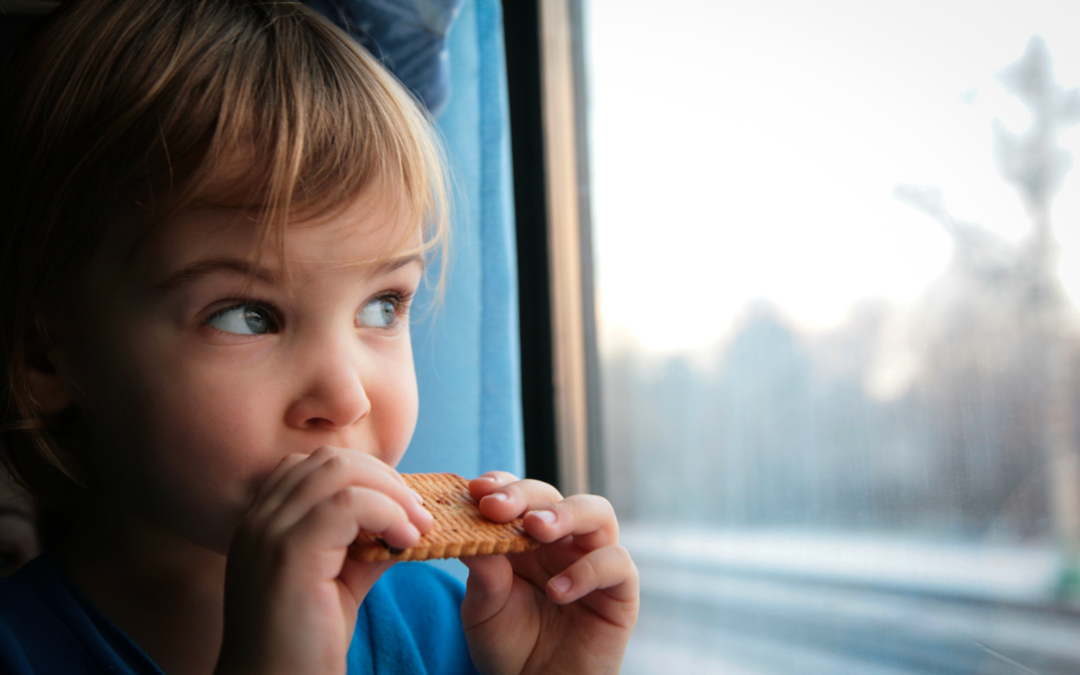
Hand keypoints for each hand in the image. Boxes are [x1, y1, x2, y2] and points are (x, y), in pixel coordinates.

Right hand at [214, 446, 433, 674]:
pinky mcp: (289, 553)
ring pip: (341, 472)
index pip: (314, 466)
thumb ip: (363, 543)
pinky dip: (388, 513)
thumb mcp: (339, 579)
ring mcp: (268, 533)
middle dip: (384, 478)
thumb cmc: (305, 643)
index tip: (399, 506)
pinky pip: (350, 503)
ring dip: (391, 494)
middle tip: (418, 513)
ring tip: (416, 528)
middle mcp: (257, 520)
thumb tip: (405, 517)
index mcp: (262, 523)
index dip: (364, 475)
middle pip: (329, 460)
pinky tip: (405, 543)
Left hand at [460, 472, 638, 674]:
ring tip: (536, 529)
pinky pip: (617, 562)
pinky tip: (557, 592)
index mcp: (525, 538)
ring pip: (597, 512)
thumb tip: (468, 530)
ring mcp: (592, 560)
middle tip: (496, 507)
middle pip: (552, 495)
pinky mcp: (620, 590)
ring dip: (566, 513)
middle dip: (524, 495)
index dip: (501, 484)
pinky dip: (588, 570)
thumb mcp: (483, 610)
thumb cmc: (508, 648)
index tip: (477, 490)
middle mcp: (561, 542)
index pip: (518, 494)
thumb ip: (482, 574)